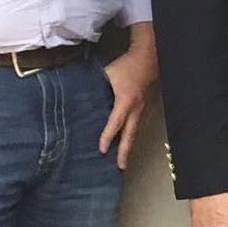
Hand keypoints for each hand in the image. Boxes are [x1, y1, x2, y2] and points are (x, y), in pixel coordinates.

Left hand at [98, 40, 157, 168]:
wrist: (148, 60)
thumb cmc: (127, 66)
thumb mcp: (108, 74)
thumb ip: (96, 86)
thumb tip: (79, 95)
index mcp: (125, 101)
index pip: (115, 123)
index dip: (108, 137)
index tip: (102, 150)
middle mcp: (136, 109)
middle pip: (130, 134)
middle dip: (125, 151)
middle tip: (121, 166)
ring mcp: (143, 109)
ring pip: (136, 131)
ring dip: (130, 145)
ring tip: (124, 159)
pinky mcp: (146, 108)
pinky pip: (139, 125)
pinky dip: (134, 135)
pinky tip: (129, 140)